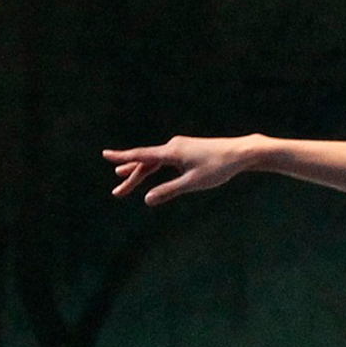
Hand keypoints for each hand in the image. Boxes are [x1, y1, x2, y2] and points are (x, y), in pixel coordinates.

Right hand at [104, 134, 266, 206]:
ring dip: (140, 172)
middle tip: (116, 193)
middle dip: (131, 177)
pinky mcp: (186, 150)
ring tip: (123, 179)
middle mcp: (172, 146)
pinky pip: (163, 160)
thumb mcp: (193, 183)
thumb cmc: (218, 168)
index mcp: (171, 152)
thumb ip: (169, 191)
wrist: (240, 153)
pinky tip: (149, 172)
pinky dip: (153, 168)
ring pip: (154, 161)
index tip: (105, 155)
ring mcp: (179, 147)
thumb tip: (147, 199)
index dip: (122, 157)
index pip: (141, 155)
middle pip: (146, 162)